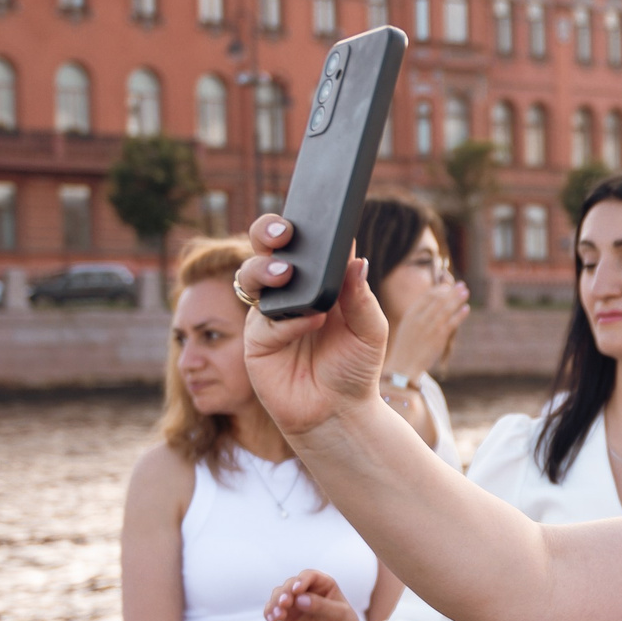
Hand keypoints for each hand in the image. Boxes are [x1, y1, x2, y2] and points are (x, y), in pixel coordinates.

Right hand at [236, 216, 392, 439]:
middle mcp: (288, 290)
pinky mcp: (256, 341)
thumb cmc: (355, 367)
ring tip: (288, 273)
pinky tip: (309, 322)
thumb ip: (361, 296)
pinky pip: (265, 321)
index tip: (316, 208)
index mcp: (317, 280)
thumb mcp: (370, 330)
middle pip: (267, 247)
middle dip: (268, 231)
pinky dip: (287, 320)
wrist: (339, 412)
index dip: (308, 224)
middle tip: (285, 231)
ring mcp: (268, 313)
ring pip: (252, 276)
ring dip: (267, 269)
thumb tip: (358, 259)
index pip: (308, 243)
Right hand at [266, 570, 383, 620]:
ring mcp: (296, 603)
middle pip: (290, 584)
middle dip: (285, 593)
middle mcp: (307, 590)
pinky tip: (271, 620)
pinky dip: (269, 613)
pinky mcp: (287, 616)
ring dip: (275, 603)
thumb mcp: (339, 615)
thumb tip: (299, 599)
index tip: (297, 590)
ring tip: (278, 615)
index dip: (301, 580)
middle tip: (285, 604)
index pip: (309, 576)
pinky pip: (273, 610)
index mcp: (323, 583)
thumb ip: (320, 606)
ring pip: (279, 595)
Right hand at [386, 275, 469, 380]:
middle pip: (438, 299)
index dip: (439, 289)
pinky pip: (452, 323)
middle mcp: (419, 319)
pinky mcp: (438, 338)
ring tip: (466, 292)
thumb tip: (435, 304)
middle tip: (461, 285)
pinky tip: (466, 308)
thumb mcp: (408, 327)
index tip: (448, 286)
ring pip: (446, 309)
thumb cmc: (407, 347)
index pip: (427, 296)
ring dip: (457, 298)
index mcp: (410, 314)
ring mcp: (429, 328)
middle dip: (451, 291)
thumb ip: (419, 315)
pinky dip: (460, 314)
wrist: (403, 367)